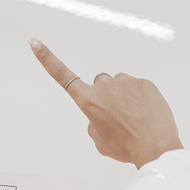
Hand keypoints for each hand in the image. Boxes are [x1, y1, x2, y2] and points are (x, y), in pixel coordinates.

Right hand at [31, 39, 183, 167]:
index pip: (61, 76)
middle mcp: (104, 86)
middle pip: (100, 85)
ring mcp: (126, 82)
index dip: (46, 58)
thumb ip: (95, 120)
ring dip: (125, 98)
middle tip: (118, 118)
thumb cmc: (126, 147)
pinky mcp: (145, 82)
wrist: (155, 147)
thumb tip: (104, 111)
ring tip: (134, 119)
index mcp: (88, 100)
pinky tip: (146, 115)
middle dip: (106, 96)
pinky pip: (138, 88)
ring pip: (121, 87)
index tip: (34, 42)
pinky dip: (141, 100)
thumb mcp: (99, 140)